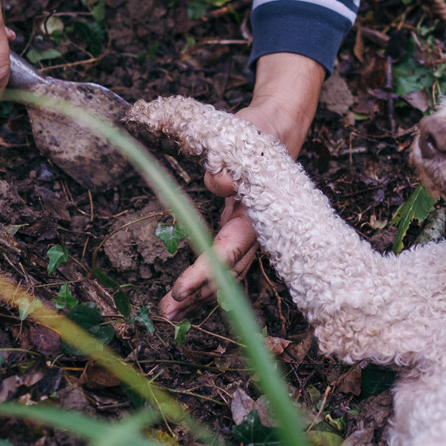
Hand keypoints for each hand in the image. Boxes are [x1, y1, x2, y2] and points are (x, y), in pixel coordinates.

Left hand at [159, 51, 323, 319]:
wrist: (277, 129)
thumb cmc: (260, 133)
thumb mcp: (248, 136)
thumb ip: (232, 161)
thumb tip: (216, 183)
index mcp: (258, 212)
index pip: (229, 249)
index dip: (205, 272)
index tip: (180, 290)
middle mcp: (257, 229)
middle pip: (228, 272)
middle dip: (199, 295)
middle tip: (168, 313)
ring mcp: (250, 233)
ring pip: (228, 273)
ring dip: (201, 295)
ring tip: (171, 316)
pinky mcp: (240, 231)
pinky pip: (225, 262)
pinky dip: (208, 281)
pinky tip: (189, 298)